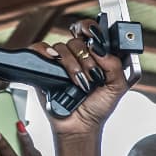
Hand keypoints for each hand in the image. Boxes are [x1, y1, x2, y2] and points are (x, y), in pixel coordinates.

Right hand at [38, 22, 130, 137]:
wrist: (80, 126)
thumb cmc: (98, 107)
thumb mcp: (117, 87)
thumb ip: (116, 67)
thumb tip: (101, 50)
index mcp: (95, 57)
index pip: (90, 32)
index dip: (90, 29)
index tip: (94, 36)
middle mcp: (77, 57)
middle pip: (76, 41)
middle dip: (85, 58)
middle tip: (92, 74)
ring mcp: (60, 63)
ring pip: (60, 47)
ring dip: (71, 64)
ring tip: (79, 82)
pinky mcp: (44, 69)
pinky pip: (39, 50)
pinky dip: (44, 53)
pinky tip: (54, 64)